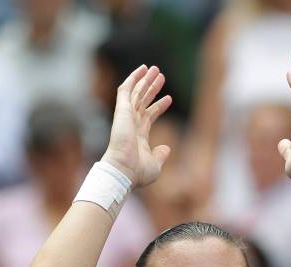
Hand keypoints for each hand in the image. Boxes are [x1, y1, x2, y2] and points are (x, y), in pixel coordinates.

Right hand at [101, 65, 172, 188]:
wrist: (123, 170)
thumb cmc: (136, 172)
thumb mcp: (155, 165)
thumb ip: (160, 155)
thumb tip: (167, 148)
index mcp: (139, 136)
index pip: (149, 116)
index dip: (159, 106)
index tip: (169, 98)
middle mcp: (132, 124)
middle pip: (143, 101)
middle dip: (152, 88)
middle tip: (160, 76)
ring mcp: (126, 116)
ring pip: (136, 93)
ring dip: (145, 80)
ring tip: (155, 69)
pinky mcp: (122, 110)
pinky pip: (126, 90)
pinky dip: (133, 79)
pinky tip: (142, 70)